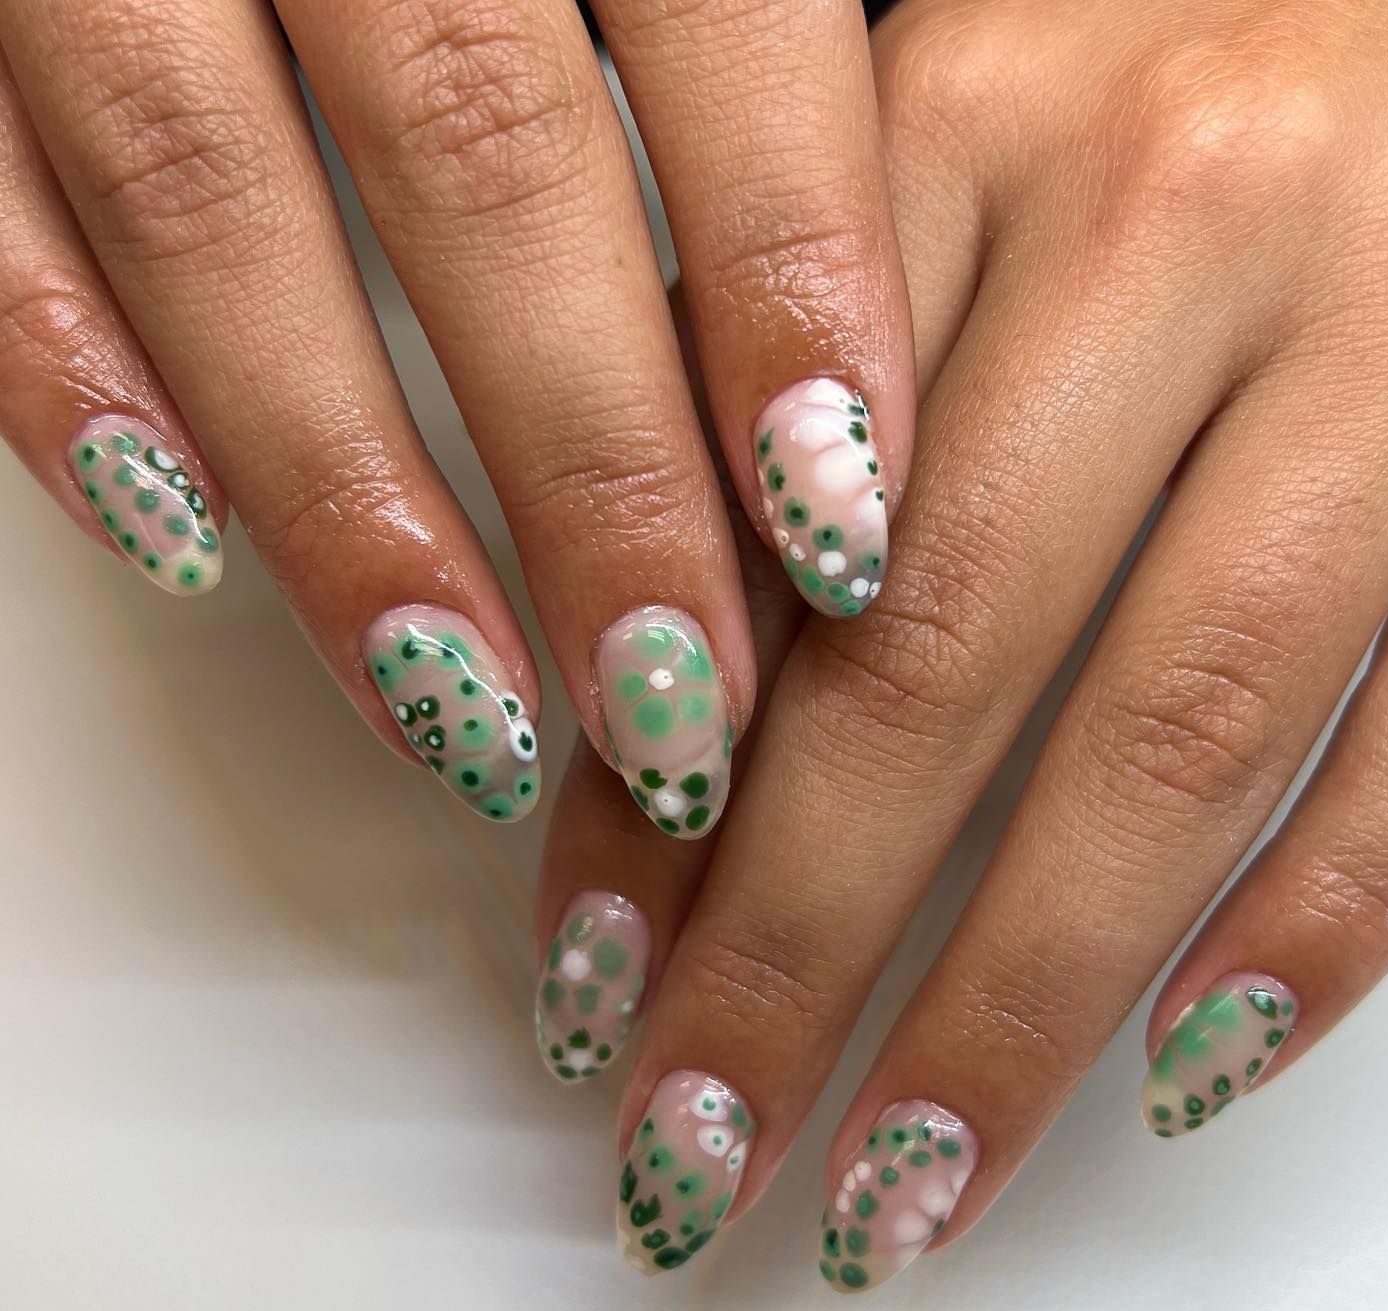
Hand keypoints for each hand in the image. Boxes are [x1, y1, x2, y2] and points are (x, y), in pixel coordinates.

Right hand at [0, 0, 910, 835]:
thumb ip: (737, 35)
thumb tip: (852, 314)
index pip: (722, 33)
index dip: (787, 292)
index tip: (847, 532)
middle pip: (486, 162)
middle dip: (592, 470)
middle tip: (676, 705)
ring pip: (215, 198)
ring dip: (345, 495)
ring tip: (464, 708)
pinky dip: (62, 367)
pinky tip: (175, 541)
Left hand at [535, 0, 1387, 1287]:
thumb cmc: (1145, 86)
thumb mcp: (919, 183)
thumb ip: (775, 420)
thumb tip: (636, 736)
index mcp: (972, 137)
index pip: (769, 533)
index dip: (659, 798)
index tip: (593, 991)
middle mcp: (1183, 234)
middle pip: (941, 666)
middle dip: (801, 953)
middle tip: (700, 1151)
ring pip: (1177, 741)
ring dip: (1021, 1001)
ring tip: (903, 1186)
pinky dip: (1312, 927)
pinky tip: (1178, 1068)